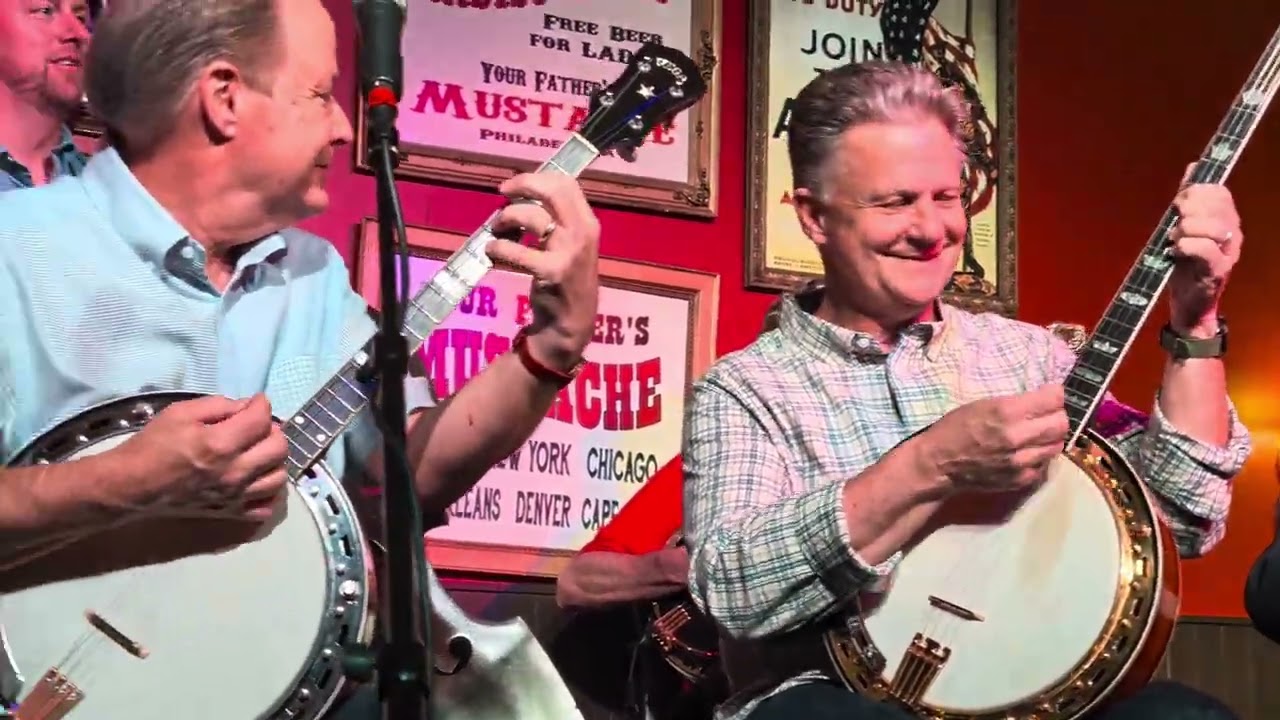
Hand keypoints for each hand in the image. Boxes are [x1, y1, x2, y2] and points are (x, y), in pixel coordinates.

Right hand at [115, 394, 287, 521]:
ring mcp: (236, 496)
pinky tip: (255, 479)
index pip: (261, 420)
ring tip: (257, 452)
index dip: (261, 404)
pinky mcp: (231, 512)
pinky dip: (267, 491)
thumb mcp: (181, 412)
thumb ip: (219, 406)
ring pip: (279, 477)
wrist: (133, 485)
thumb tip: (247, 407)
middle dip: (272, 431)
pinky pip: (267, 506)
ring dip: (273, 460)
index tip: (255, 402)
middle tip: (256, 426)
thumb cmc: (153, 445)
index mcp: (220, 444)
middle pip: (279, 448)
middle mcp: (235, 472)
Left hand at [485, 172, 599, 373]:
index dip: (536, 178)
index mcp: (588, 222)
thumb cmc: (567, 281)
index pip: (565, 183)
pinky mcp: (551, 272)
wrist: (571, 323)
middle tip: (502, 194)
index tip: (515, 186)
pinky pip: (517, 250)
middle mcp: (583, 232)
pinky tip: (492, 251)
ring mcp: (569, 252)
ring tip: (496, 229)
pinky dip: (498, 247)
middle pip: (552, 190)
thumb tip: (524, 195)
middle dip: (522, 185)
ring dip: (506, 218)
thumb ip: (557, 220)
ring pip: (531, 216)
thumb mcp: (571, 245)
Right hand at [919, 384, 1069, 492]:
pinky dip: (1039, 456)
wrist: (938, 464)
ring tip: (1035, 434)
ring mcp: (1021, 461)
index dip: (1053, 394)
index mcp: (1006, 412)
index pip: (1054, 398)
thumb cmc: (955, 428)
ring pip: (1057, 445)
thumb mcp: (982, 404)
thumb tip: (1044, 400)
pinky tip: (1025, 452)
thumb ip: (1015, 403)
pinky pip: (1044, 464)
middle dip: (1055, 415)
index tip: (1048, 396)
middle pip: (1061, 423)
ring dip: (1049, 437)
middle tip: (1044, 415)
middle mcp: (1018, 436)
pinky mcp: (1021, 479)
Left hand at [1167, 163, 1242, 333]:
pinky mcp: (1217, 270)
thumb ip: (1190, 198)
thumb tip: (1194, 167)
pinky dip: (1185, 246)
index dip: (1194, 191)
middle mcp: (1232, 232)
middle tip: (1175, 223)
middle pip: (1214, 203)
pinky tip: (1176, 251)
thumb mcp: (1186, 227)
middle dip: (1186, 208)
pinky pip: (1203, 248)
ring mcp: (1228, 251)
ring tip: (1175, 240)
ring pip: (1209, 224)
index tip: (1178, 204)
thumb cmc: (1186, 265)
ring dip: (1184, 229)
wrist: (1189, 304)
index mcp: (1227, 219)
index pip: (1218, 191)